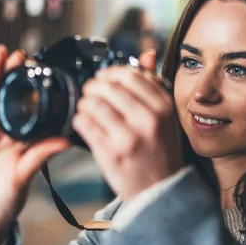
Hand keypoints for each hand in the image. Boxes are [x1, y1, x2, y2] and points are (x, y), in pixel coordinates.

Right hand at [0, 45, 69, 244]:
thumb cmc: (4, 202)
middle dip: (6, 75)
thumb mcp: (23, 176)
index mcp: (17, 138)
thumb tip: (66, 141)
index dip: (25, 87)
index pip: (22, 106)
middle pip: (2, 97)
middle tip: (14, 55)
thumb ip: (39, 156)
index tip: (32, 67)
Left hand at [72, 49, 182, 201]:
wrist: (161, 191)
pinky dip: (80, 120)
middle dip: (94, 86)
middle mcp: (148, 119)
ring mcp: (129, 137)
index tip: (105, 78)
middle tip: (91, 92)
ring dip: (85, 103)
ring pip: (93, 103)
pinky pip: (84, 124)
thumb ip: (154, 84)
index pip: (131, 75)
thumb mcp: (166, 116)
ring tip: (88, 108)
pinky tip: (85, 123)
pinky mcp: (110, 153)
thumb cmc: (161, 151)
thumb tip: (147, 53)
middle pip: (109, 87)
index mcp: (164, 107)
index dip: (111, 73)